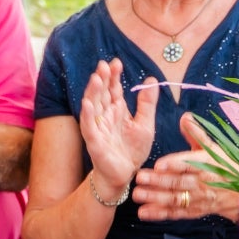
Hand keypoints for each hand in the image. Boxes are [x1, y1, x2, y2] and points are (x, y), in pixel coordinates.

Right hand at [80, 58, 157, 194]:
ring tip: (95, 78)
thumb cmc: (132, 150)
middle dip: (102, 79)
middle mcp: (105, 116)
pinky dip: (88, 115)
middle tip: (104, 65)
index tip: (116, 62)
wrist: (125, 175)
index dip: (113, 76)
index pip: (113, 89)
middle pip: (101, 94)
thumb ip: (147, 103)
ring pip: (93, 106)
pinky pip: (89, 127)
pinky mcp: (95, 142)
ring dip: (92, 92)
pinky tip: (87, 104)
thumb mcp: (145, 124)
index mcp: (116, 110)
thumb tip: (151, 79)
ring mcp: (98, 128)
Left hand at [135, 113, 236, 221]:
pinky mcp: (194, 211)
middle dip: (158, 181)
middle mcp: (201, 183)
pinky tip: (144, 213)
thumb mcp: (213, 149)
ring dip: (155, 198)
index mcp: (206, 164)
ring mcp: (197, 199)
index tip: (158, 165)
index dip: (174, 165)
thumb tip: (185, 117)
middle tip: (140, 177)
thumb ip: (196, 134)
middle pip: (178, 182)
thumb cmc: (224, 167)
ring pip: (175, 199)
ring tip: (138, 194)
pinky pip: (176, 213)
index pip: (189, 164)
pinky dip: (160, 214)